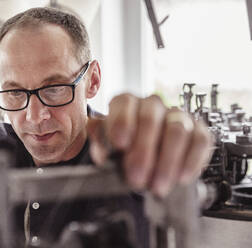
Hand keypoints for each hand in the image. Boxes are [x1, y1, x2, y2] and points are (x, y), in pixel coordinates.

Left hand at [88, 93, 212, 196]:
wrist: (145, 158)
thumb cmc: (122, 149)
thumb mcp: (105, 144)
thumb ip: (101, 145)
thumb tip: (102, 155)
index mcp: (126, 103)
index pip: (124, 103)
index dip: (122, 122)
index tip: (119, 144)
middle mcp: (152, 105)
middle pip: (150, 119)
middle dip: (143, 151)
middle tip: (136, 178)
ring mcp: (177, 116)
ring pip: (177, 131)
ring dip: (167, 162)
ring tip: (157, 186)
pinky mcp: (198, 130)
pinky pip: (201, 141)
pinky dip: (191, 161)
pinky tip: (181, 178)